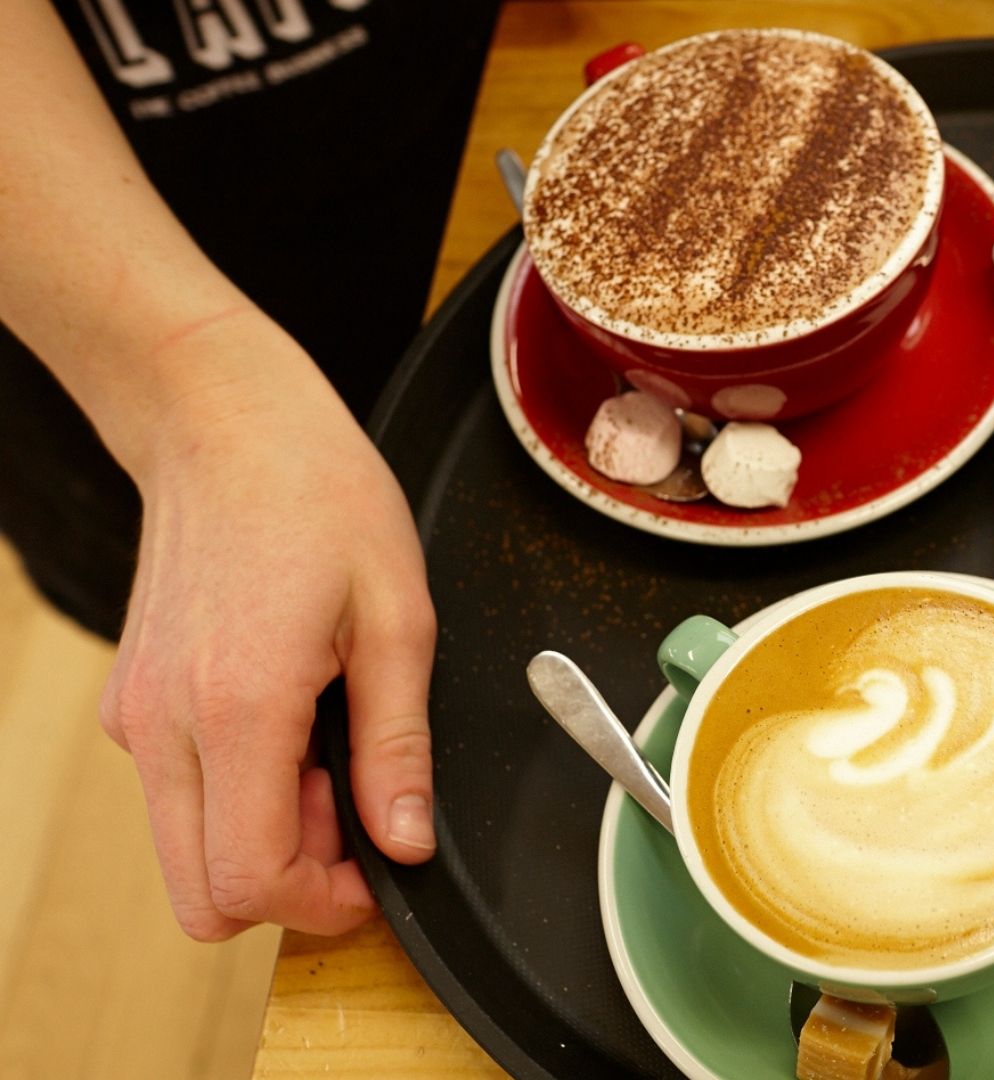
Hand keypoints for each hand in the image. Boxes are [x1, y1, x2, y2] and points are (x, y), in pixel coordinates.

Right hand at [98, 319, 436, 940]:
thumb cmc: (318, 498)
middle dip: (292, 879)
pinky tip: (292, 720)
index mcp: (237, 707)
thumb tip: (406, 841)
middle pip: (202, 894)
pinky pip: (179, 797)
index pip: (251, 880)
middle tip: (356, 801)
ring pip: (186, 852)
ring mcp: (135, 717)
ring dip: (266, 835)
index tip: (379, 867)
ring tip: (330, 745)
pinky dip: (238, 793)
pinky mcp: (131, 702)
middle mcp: (164, 726)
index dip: (324, 903)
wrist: (225, 424)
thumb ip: (399, 746)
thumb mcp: (399, 620)